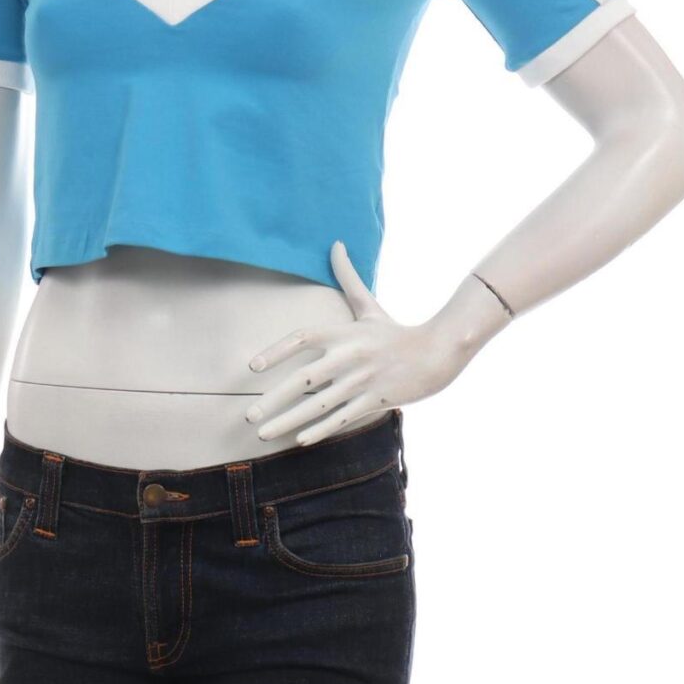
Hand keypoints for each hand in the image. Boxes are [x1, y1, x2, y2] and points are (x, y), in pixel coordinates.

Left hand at [245, 241, 500, 445]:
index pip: (302, 338)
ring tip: (262, 434)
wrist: (437, 353)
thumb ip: (348, 278)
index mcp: (344, 332)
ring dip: (288, 422)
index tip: (252, 367)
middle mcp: (350, 356)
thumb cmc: (395, 332)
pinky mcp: (377, 399)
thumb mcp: (369, 306)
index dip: (275, 351)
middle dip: (273, 400)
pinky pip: (343, 418)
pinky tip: (299, 441)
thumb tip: (336, 243)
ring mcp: (363, 380)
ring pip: (319, 405)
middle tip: (247, 416)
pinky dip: (321, 430)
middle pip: (304, 380)